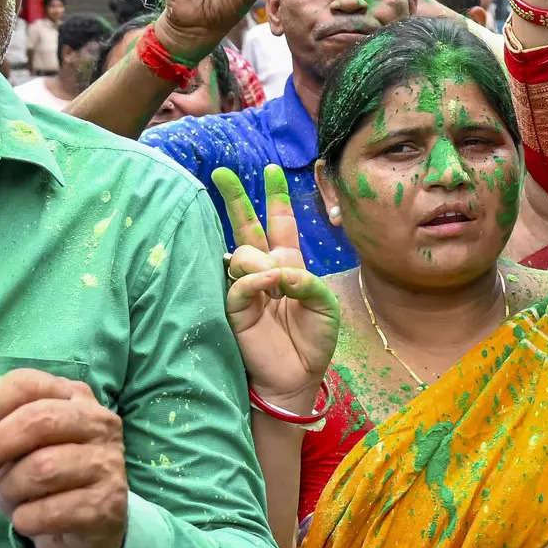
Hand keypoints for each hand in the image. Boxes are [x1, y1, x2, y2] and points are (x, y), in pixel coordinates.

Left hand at [0, 369, 128, 547]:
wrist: (82, 527)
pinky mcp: (109, 503)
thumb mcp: (16, 447)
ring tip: (12, 499)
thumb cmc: (41, 479)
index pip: (27, 384)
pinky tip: (31, 520)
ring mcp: (109, 462)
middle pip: (38, 420)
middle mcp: (99, 422)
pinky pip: (49, 511)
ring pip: (42, 469)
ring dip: (10, 490)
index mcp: (75, 397)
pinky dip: (26, 520)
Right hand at [214, 165, 341, 411]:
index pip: (280, 224)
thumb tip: (278, 271)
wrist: (297, 377)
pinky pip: (240, 283)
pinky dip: (256, 280)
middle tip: (222, 172)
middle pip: (248, 227)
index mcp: (288, 265)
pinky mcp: (234, 308)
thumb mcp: (325, 306)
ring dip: (260, 258)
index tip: (271, 170)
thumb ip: (307, 282)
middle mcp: (265, 271)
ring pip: (242, 251)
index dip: (276, 198)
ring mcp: (247, 288)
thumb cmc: (313, 341)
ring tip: (276, 277)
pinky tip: (270, 283)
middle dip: (236, 198)